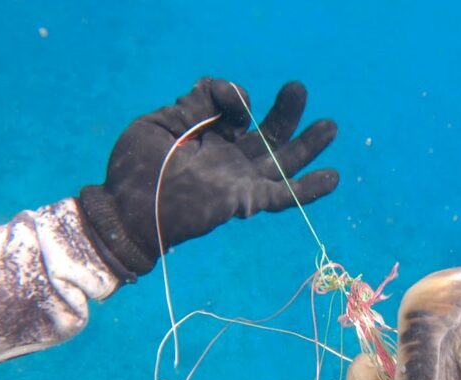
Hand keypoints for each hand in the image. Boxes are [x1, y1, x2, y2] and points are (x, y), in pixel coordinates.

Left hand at [79, 78, 338, 279]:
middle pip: (269, 133)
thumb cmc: (135, 168)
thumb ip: (196, 103)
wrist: (127, 211)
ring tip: (330, 126)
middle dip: (287, 112)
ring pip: (282, 161)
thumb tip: (233, 96)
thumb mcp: (161, 121)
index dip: (234, 96)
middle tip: (298, 89)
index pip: (235, 107)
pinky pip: (283, 196)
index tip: (229, 101)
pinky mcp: (245, 200)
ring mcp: (240, 179)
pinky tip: (333, 177)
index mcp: (210, 135)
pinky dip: (309, 190)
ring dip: (307, 145)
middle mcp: (229, 157)